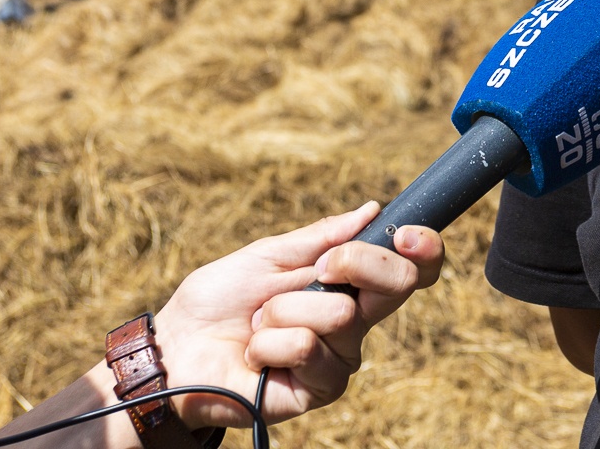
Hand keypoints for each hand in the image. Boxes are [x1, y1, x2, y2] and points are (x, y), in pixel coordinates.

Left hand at [151, 202, 445, 429]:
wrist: (176, 346)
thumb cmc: (219, 300)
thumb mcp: (269, 255)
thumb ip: (322, 237)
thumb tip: (372, 210)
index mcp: (349, 286)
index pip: (410, 271)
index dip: (423, 250)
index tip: (406, 233)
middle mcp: (354, 323)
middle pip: (396, 286)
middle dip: (352, 262)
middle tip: (313, 270)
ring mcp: (339, 359)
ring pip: (340, 313)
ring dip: (284, 309)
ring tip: (258, 323)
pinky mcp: (318, 390)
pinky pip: (306, 347)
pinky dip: (269, 342)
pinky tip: (254, 353)